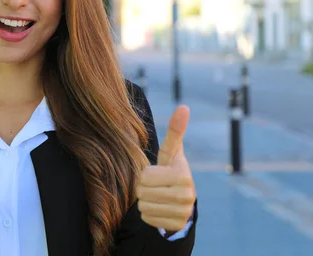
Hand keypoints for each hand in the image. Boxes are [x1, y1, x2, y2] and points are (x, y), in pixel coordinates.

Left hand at [137, 105, 195, 231]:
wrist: (180, 201)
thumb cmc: (171, 171)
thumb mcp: (171, 153)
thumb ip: (176, 131)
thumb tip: (183, 106)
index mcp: (183, 175)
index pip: (145, 176)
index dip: (146, 175)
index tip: (158, 175)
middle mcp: (187, 195)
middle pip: (143, 192)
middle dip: (144, 189)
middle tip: (155, 187)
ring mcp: (183, 212)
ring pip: (144, 206)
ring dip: (145, 201)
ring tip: (157, 197)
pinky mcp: (177, 225)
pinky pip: (148, 219)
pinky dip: (149, 214)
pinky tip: (159, 209)